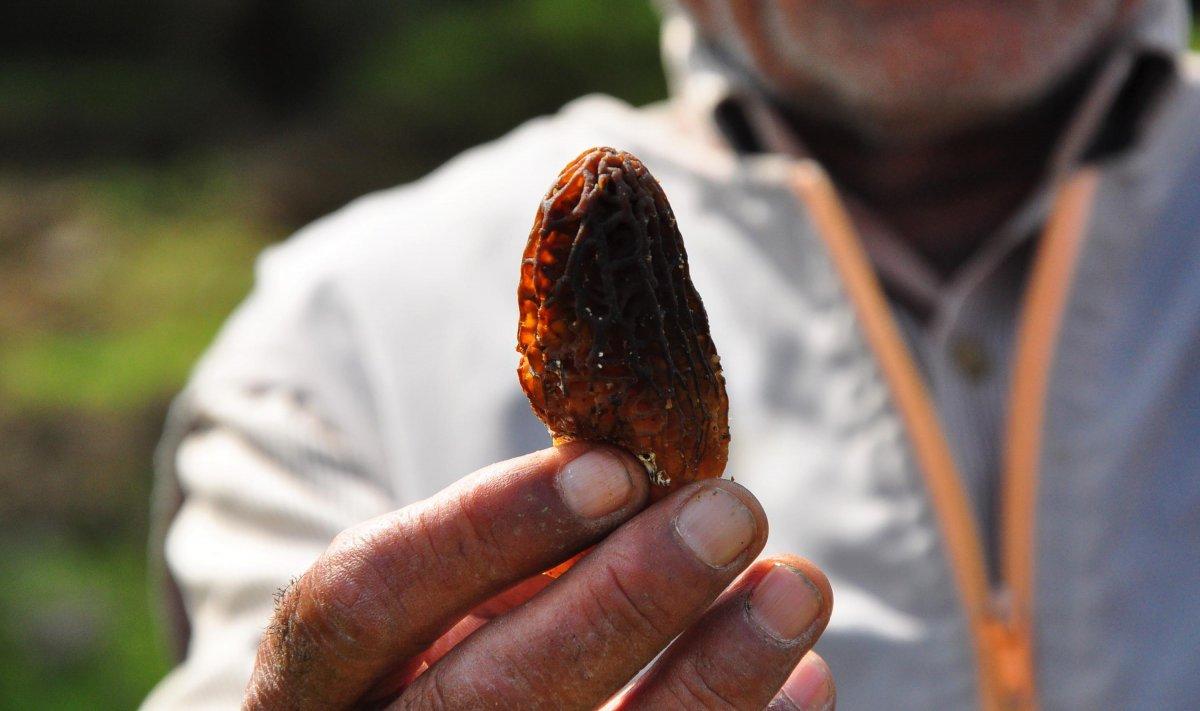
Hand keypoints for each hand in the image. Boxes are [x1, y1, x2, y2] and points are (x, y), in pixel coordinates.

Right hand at [245, 442, 834, 709]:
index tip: (616, 467)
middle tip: (733, 508)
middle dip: (624, 598)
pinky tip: (807, 681)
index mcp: (313, 681)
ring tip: (795, 586)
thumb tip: (641, 482)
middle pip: (491, 696)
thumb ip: (506, 558)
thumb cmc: (436, 667)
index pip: (365, 598)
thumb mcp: (437, 606)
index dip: (489, 529)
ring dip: (712, 679)